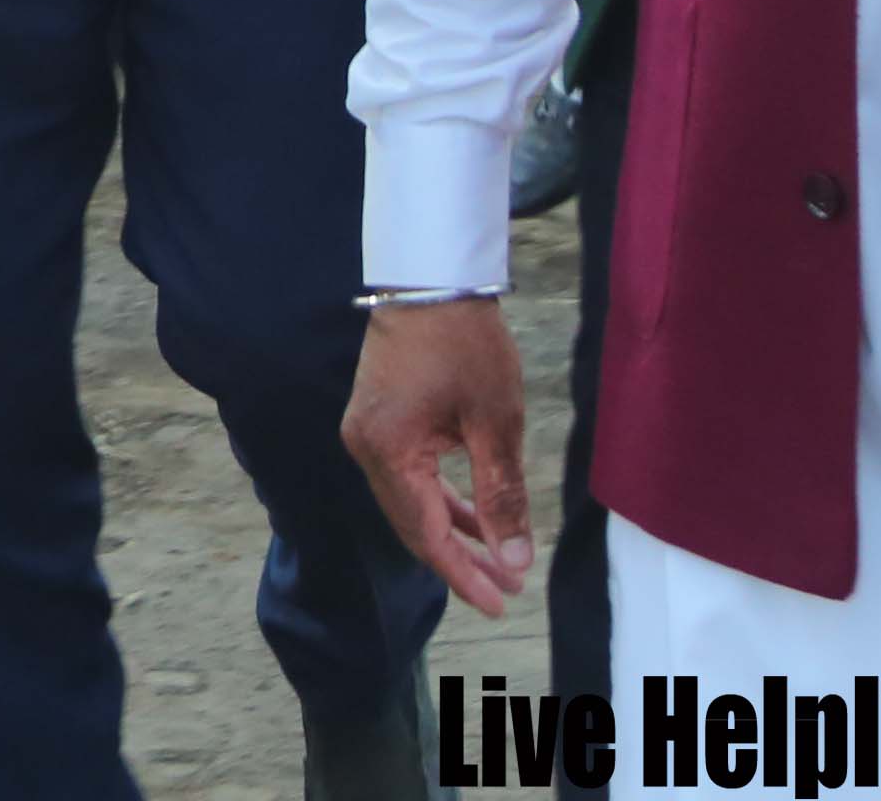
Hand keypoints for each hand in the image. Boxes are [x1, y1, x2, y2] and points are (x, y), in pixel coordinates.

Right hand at [343, 296, 538, 613]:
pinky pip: (408, 477)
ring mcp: (367, 433)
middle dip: (460, 558)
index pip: (425, 534)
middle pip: (412, 524)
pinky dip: (440, 499)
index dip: (463, 574)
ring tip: (497, 560)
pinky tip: (471, 515)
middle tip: (507, 586)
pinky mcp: (378, 420)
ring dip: (452, 531)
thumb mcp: (495, 422)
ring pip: (410, 503)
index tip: (500, 603)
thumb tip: (515, 560)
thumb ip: (501, 496)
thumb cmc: (466, 344)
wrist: (432, 278)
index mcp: (388, 452)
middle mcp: (366, 449)